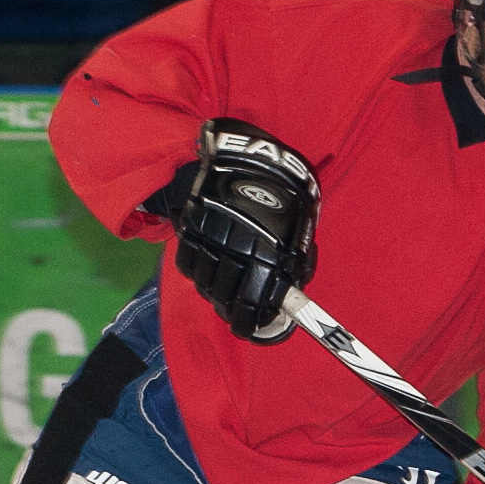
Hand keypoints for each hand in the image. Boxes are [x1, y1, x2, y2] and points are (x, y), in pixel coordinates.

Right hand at [171, 118, 316, 341]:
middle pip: (224, 296)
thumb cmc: (285, 198)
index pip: (253, 300)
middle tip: (234, 309)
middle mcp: (238, 249)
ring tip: (220, 287)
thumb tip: (288, 297)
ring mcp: (212, 238)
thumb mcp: (298, 233)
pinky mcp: (192, 226)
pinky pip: (186, 261)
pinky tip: (206, 267)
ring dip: (211, 289)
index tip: (248, 326)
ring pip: (203, 281)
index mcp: (270, 254)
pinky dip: (195, 269)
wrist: (254, 156)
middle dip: (229, 307)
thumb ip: (293, 266)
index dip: (249, 320)